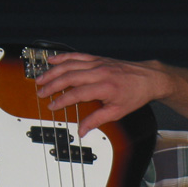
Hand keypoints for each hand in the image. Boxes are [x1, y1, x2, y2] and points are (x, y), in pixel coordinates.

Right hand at [35, 52, 167, 136]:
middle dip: (52, 85)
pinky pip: (76, 56)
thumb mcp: (117, 112)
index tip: (52, 106)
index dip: (62, 101)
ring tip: (40, 79)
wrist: (148, 79)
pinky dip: (62, 57)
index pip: (77, 94)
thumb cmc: (135, 95)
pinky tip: (52, 60)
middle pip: (69, 77)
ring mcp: (97, 64)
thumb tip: (82, 130)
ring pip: (69, 65)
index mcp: (105, 87)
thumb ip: (97, 120)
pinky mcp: (97, 59)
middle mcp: (99, 73)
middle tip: (40, 93)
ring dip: (52, 71)